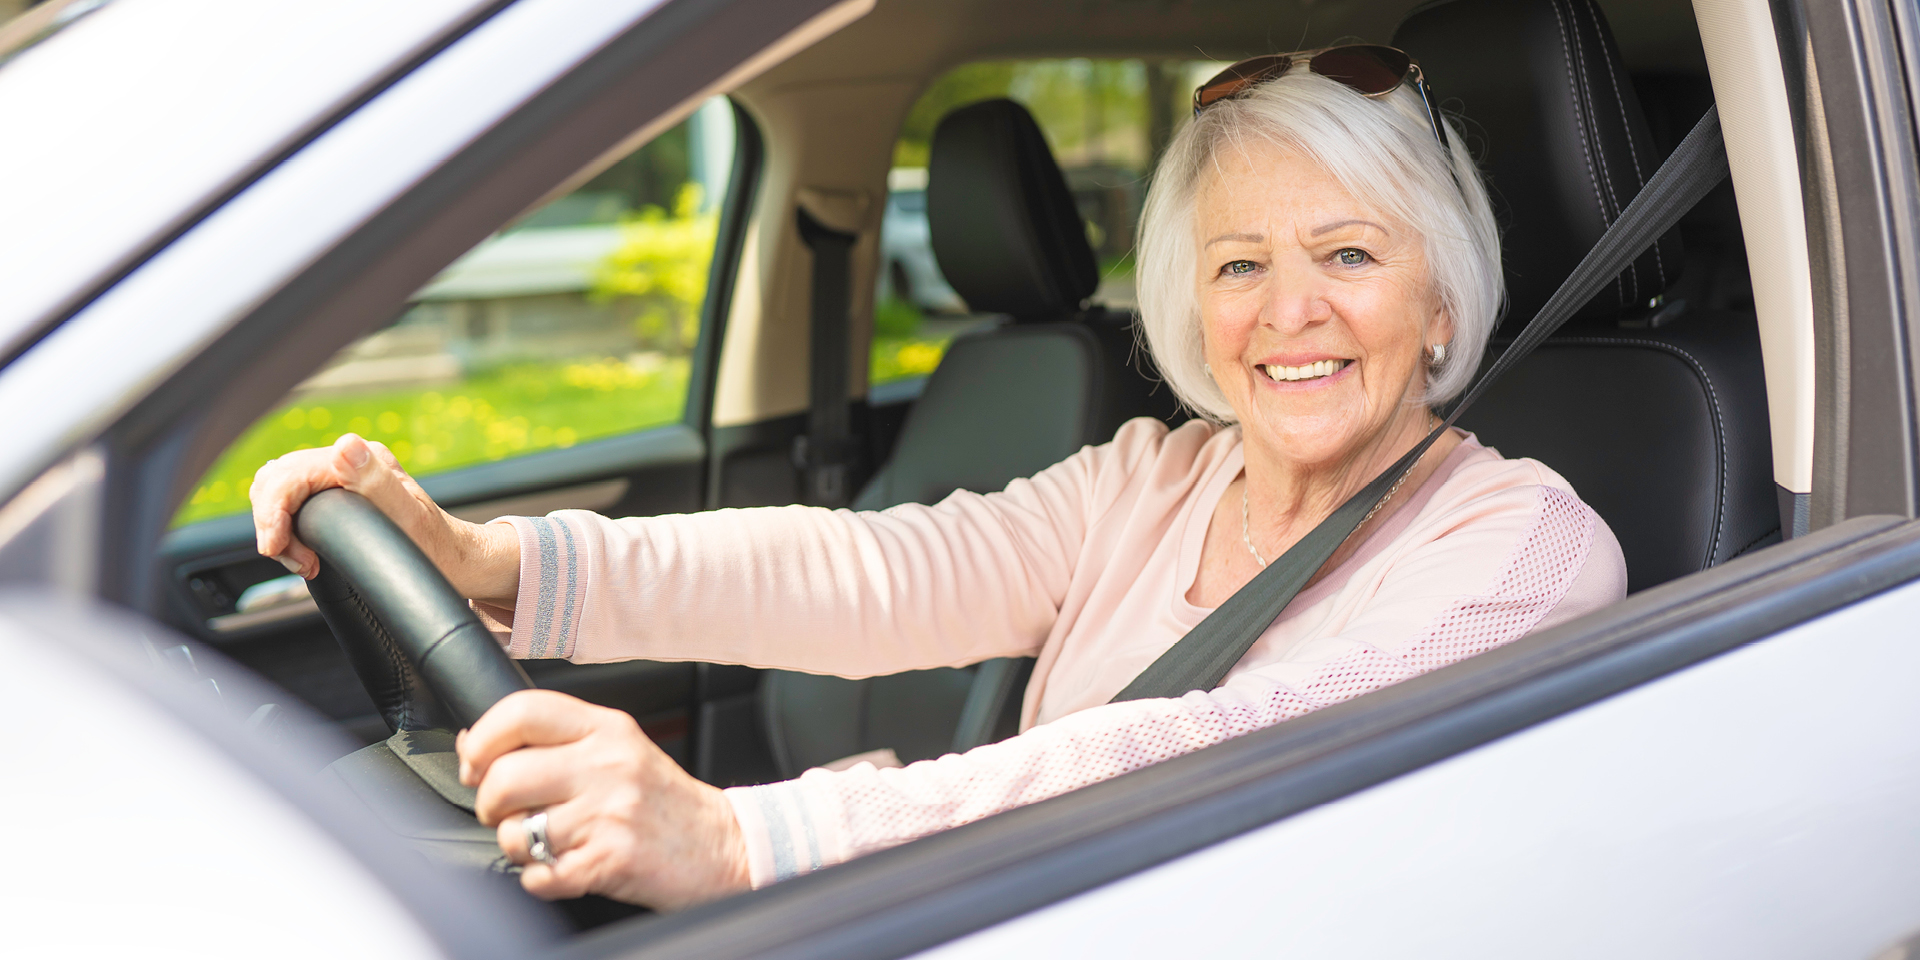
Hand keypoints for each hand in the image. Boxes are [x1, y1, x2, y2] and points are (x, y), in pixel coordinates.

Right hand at [249, 433, 518, 603]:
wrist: (457, 561)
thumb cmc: (439, 546)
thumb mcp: (410, 518)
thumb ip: (377, 482)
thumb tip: (346, 447)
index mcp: (363, 460)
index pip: (290, 475)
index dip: (273, 513)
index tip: (278, 550)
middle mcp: (351, 461)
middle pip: (277, 479)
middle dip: (273, 522)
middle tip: (300, 562)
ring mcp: (342, 476)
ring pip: (278, 489)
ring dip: (277, 526)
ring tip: (304, 560)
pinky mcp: (337, 494)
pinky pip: (291, 501)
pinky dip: (286, 527)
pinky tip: (306, 552)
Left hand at [458, 689, 750, 909]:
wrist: (724, 846)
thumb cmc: (662, 802)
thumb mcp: (619, 750)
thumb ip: (556, 741)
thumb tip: (474, 742)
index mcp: (607, 728)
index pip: (522, 712)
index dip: (482, 738)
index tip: (476, 762)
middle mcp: (608, 764)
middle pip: (505, 776)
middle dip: (490, 805)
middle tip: (506, 813)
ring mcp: (609, 813)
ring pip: (516, 833)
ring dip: (520, 848)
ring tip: (549, 843)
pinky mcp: (610, 860)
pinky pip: (538, 876)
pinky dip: (541, 880)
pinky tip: (566, 868)